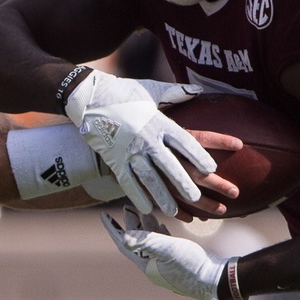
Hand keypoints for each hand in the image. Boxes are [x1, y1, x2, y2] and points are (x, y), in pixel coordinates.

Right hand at [64, 70, 215, 214]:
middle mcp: (145, 138)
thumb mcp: (149, 89)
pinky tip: (147, 208)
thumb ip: (175, 93)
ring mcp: (129, 151)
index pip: (186, 141)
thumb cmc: (121, 93)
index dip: (200, 156)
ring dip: (162, 196)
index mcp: (158, 121)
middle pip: (170, 165)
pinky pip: (127, 182)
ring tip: (173, 210)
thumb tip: (197, 90)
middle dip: (184, 183)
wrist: (87, 98)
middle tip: (196, 197)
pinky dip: (137, 196)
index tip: (212, 168)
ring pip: (149, 178)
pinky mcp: (114, 160)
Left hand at [100, 208, 234, 299]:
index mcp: (147, 265)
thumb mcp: (168, 249)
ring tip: (143, 211)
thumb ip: (146, 241)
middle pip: (138, 242)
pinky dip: (160, 233)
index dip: (114, 229)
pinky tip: (162, 225)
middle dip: (131, 224)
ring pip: (151, 242)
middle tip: (127, 206)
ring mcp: (167, 266)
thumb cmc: (192, 264)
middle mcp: (154, 267)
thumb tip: (124, 237)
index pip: (125, 244)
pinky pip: (164, 245)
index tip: (103, 215)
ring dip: (146, 227)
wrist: (216, 279)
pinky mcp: (179, 262)